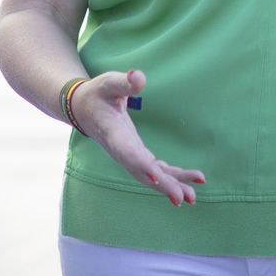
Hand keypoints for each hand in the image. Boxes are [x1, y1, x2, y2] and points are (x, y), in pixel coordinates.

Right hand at [70, 69, 205, 206]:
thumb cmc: (97, 94)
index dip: (141, 164)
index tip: (155, 176)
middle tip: (182, 198)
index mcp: (113, 132)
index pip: (127, 151)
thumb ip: (124, 82)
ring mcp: (129, 155)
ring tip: (193, 197)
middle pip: (141, 171)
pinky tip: (192, 181)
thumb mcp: (108, 83)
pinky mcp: (137, 154)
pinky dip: (172, 176)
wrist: (83, 109)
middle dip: (161, 185)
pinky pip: (156, 169)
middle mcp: (120, 150)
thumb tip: (138, 77)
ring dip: (171, 185)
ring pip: (150, 175)